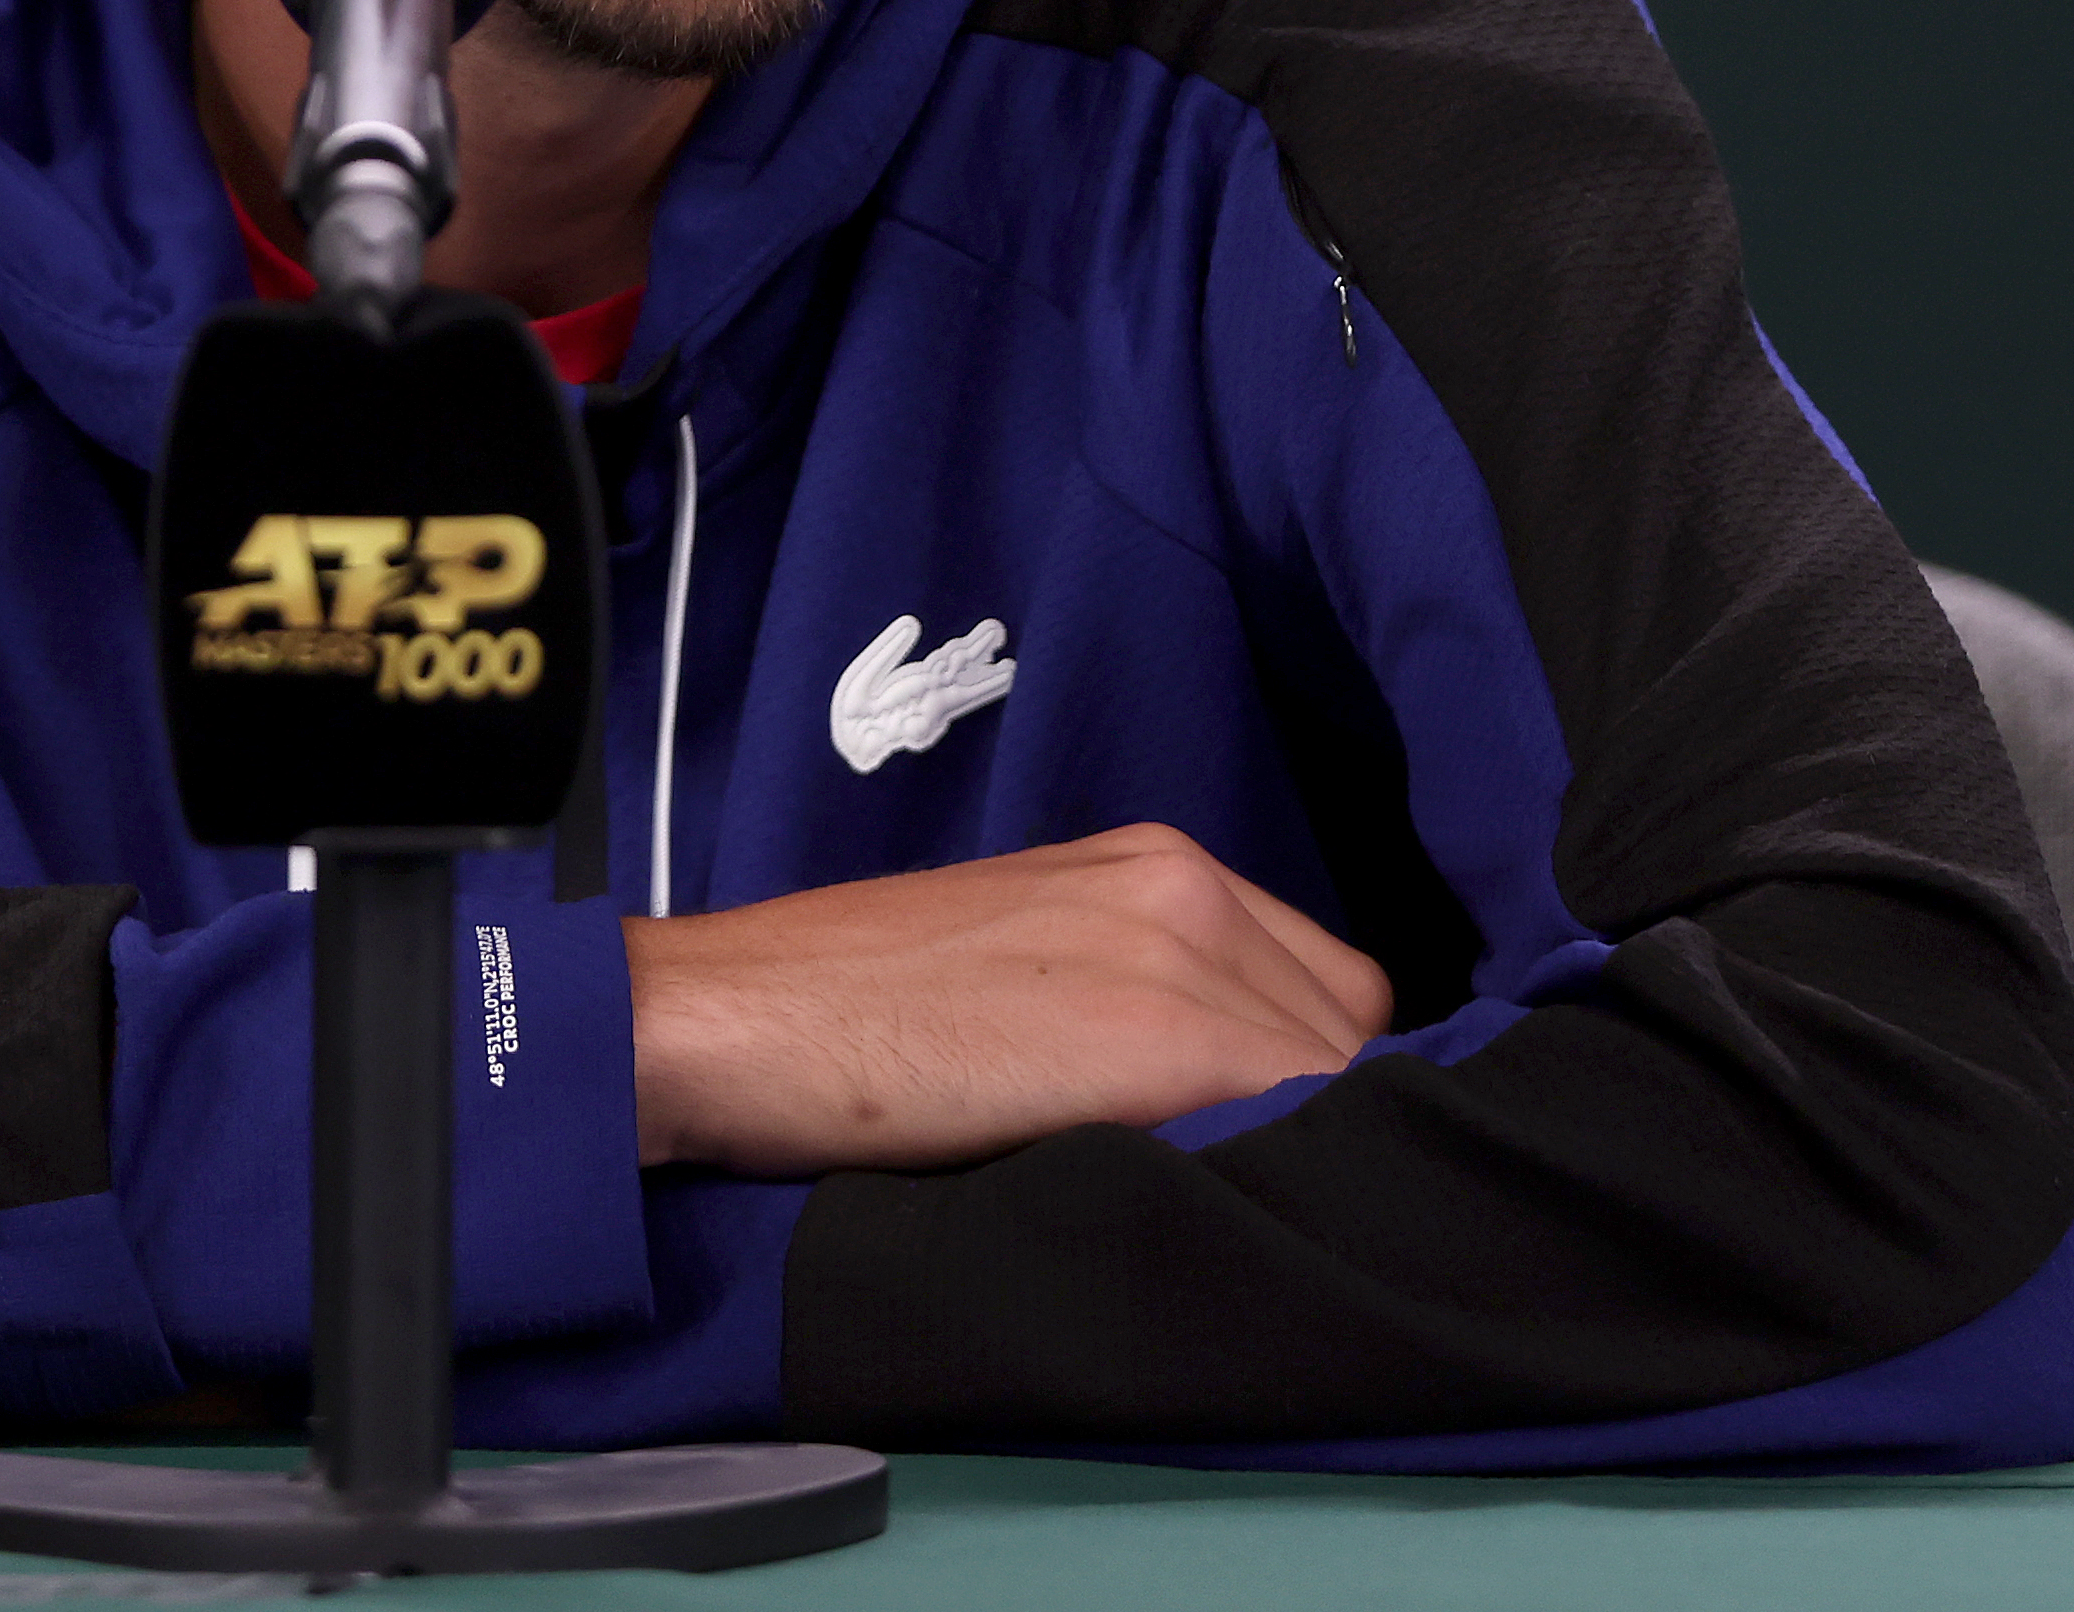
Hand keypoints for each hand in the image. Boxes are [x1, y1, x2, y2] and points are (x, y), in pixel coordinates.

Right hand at [618, 824, 1392, 1176]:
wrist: (726, 1021)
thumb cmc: (839, 1019)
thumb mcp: (1015, 970)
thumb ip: (1127, 997)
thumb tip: (1221, 1105)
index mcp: (1150, 863)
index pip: (1316, 986)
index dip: (1304, 1075)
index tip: (1263, 1141)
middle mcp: (1183, 884)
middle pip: (1347, 1025)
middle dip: (1314, 1108)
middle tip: (1236, 1181)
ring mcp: (1177, 951)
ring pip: (1342, 1075)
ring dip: (1302, 1144)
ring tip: (1219, 1206)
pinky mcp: (1157, 1037)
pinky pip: (1300, 1112)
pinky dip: (1286, 1168)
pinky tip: (1217, 1210)